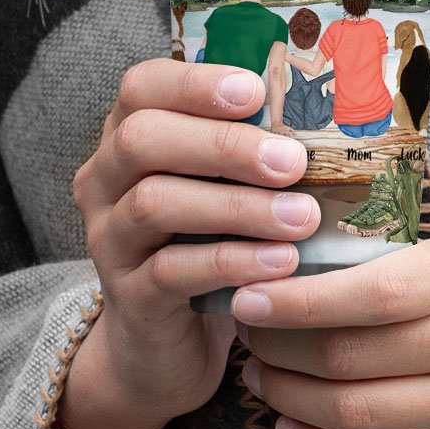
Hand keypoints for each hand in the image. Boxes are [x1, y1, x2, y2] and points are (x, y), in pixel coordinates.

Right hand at [70, 58, 320, 428]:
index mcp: (127, 136)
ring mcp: (109, 239)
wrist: (164, 344)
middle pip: (142, 139)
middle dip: (223, 145)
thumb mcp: (221, 185)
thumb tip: (324, 120)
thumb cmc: (206, 240)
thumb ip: (249, 148)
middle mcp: (105, 180)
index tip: (256, 93)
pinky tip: (281, 262)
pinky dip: (232, 262)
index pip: (142, 86)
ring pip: (154, 204)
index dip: (195, 84)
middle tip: (292, 163)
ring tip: (302, 218)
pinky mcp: (129, 297)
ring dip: (237, 207)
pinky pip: (171, 271)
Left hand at [232, 234, 429, 428]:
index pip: (370, 293)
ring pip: (358, 414)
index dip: (297, 301)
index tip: (247, 297)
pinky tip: (295, 425)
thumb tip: (308, 277)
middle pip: (351, 357)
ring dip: (292, 399)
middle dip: (279, 348)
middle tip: (245, 334)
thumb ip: (406, 270)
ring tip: (260, 377)